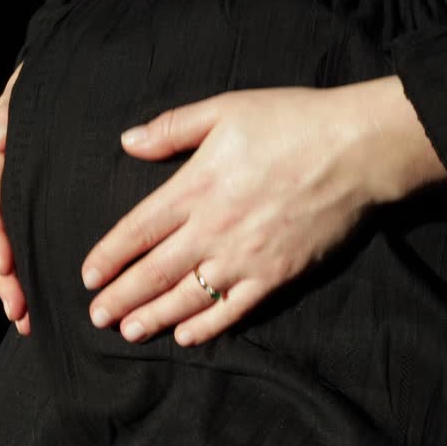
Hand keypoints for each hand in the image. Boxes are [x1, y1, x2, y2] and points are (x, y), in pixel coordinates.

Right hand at [0, 62, 30, 334]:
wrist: (71, 81)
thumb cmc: (49, 85)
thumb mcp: (26, 93)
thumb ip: (9, 114)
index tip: (6, 265)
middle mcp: (3, 188)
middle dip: (3, 280)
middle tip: (18, 311)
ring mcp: (20, 203)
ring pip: (7, 253)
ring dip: (14, 288)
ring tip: (26, 320)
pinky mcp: (38, 213)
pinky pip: (28, 249)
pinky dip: (31, 277)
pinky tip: (41, 304)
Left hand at [80, 76, 445, 346]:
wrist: (359, 148)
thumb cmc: (291, 121)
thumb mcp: (224, 109)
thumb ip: (171, 129)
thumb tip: (127, 142)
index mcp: (194, 188)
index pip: (137, 231)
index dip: (109, 257)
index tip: (87, 277)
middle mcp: (213, 229)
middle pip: (154, 272)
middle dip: (121, 297)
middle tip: (96, 318)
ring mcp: (245, 257)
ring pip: (188, 297)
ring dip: (153, 317)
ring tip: (128, 331)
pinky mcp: (277, 275)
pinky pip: (234, 309)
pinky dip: (207, 326)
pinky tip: (185, 336)